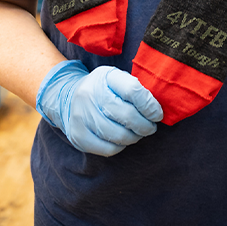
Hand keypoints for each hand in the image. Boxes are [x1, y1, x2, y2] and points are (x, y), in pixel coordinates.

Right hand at [36, 61, 163, 155]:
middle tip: (151, 127)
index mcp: (105, 77)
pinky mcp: (78, 136)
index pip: (132, 90)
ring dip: (135, 137)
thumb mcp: (117, 79)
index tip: (158, 114)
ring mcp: (82, 116)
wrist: (68, 97)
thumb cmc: (103, 89)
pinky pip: (108, 149)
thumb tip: (157, 108)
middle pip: (127, 115)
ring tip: (138, 133)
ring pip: (119, 135)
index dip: (150, 105)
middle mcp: (90, 95)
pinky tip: (123, 139)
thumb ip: (136, 88)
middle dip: (145, 125)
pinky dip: (121, 146)